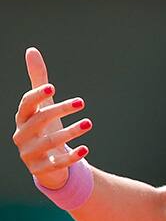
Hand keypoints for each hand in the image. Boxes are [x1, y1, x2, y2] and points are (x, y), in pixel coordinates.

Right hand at [12, 47, 90, 188]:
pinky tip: (85, 149)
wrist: (45, 163)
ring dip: (70, 132)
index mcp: (22, 118)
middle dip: (60, 110)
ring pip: (50, 142)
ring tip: (88, 123)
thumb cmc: (44, 128)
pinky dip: (71, 156)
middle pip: (40, 121)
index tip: (53, 88)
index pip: (26, 104)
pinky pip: (57, 163)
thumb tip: (31, 50)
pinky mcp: (41, 170)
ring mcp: (30, 154)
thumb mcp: (42, 106)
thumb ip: (38, 80)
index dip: (37, 96)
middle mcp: (22, 136)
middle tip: (81, 102)